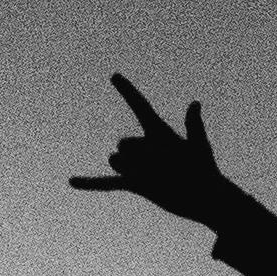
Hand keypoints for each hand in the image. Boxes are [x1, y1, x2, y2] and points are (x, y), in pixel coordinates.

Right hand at [68, 74, 256, 236]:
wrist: (203, 199)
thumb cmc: (205, 171)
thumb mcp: (198, 147)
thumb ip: (193, 127)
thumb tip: (195, 104)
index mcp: (159, 132)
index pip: (139, 106)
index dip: (127, 91)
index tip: (114, 76)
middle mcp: (145, 146)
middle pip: (124, 143)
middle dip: (139, 156)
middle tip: (165, 168)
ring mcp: (137, 166)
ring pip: (117, 161)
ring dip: (131, 170)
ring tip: (154, 179)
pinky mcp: (134, 185)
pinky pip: (107, 183)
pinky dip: (90, 183)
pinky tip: (71, 182)